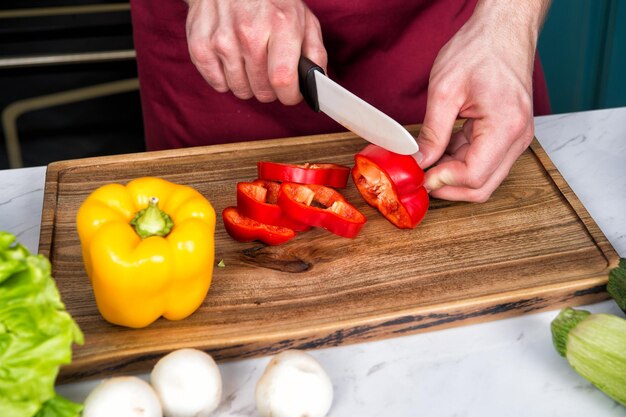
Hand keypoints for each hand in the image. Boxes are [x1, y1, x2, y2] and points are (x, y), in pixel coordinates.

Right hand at [185, 0, 326, 103]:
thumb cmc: (270, 3)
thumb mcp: (302, 18)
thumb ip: (315, 53)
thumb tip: (318, 84)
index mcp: (281, 25)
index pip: (284, 80)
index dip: (290, 95)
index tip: (290, 94)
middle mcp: (250, 32)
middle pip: (262, 91)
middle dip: (270, 89)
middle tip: (269, 72)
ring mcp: (222, 40)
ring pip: (241, 90)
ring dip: (248, 83)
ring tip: (249, 62)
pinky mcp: (201, 46)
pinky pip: (218, 85)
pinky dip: (226, 79)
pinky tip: (232, 60)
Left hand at [415, 0, 549, 201]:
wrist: (502, 31)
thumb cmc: (479, 50)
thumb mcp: (445, 90)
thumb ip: (432, 132)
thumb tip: (420, 162)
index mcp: (505, 126)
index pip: (473, 175)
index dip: (443, 182)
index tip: (420, 176)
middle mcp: (517, 137)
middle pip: (482, 187)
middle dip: (448, 188)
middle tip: (420, 178)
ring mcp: (516, 138)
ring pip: (484, 179)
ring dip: (453, 177)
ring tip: (428, 163)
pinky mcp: (509, 135)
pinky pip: (484, 162)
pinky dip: (460, 163)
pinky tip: (441, 153)